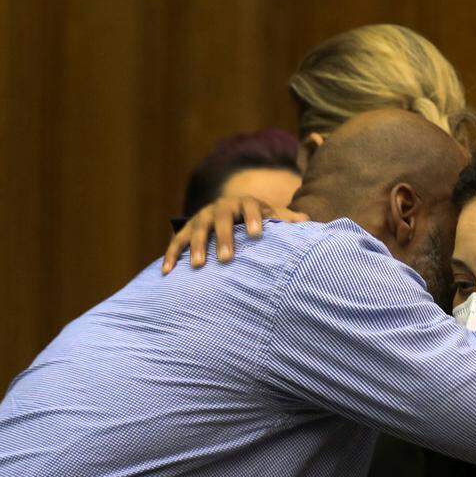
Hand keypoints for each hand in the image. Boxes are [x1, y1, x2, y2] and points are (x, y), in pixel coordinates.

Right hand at [162, 196, 309, 273]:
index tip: (258, 235)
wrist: (231, 210)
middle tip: (226, 259)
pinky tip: (168, 273)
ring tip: (198, 267)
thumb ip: (286, 219)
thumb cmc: (258, 220)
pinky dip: (171, 256)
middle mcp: (221, 208)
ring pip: (196, 230)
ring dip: (196, 247)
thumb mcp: (272, 216)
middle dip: (223, 238)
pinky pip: (175, 241)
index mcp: (245, 203)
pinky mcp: (186, 229)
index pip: (250, 207)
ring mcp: (201, 218)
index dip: (254, 219)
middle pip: (221, 220)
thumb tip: (307, 222)